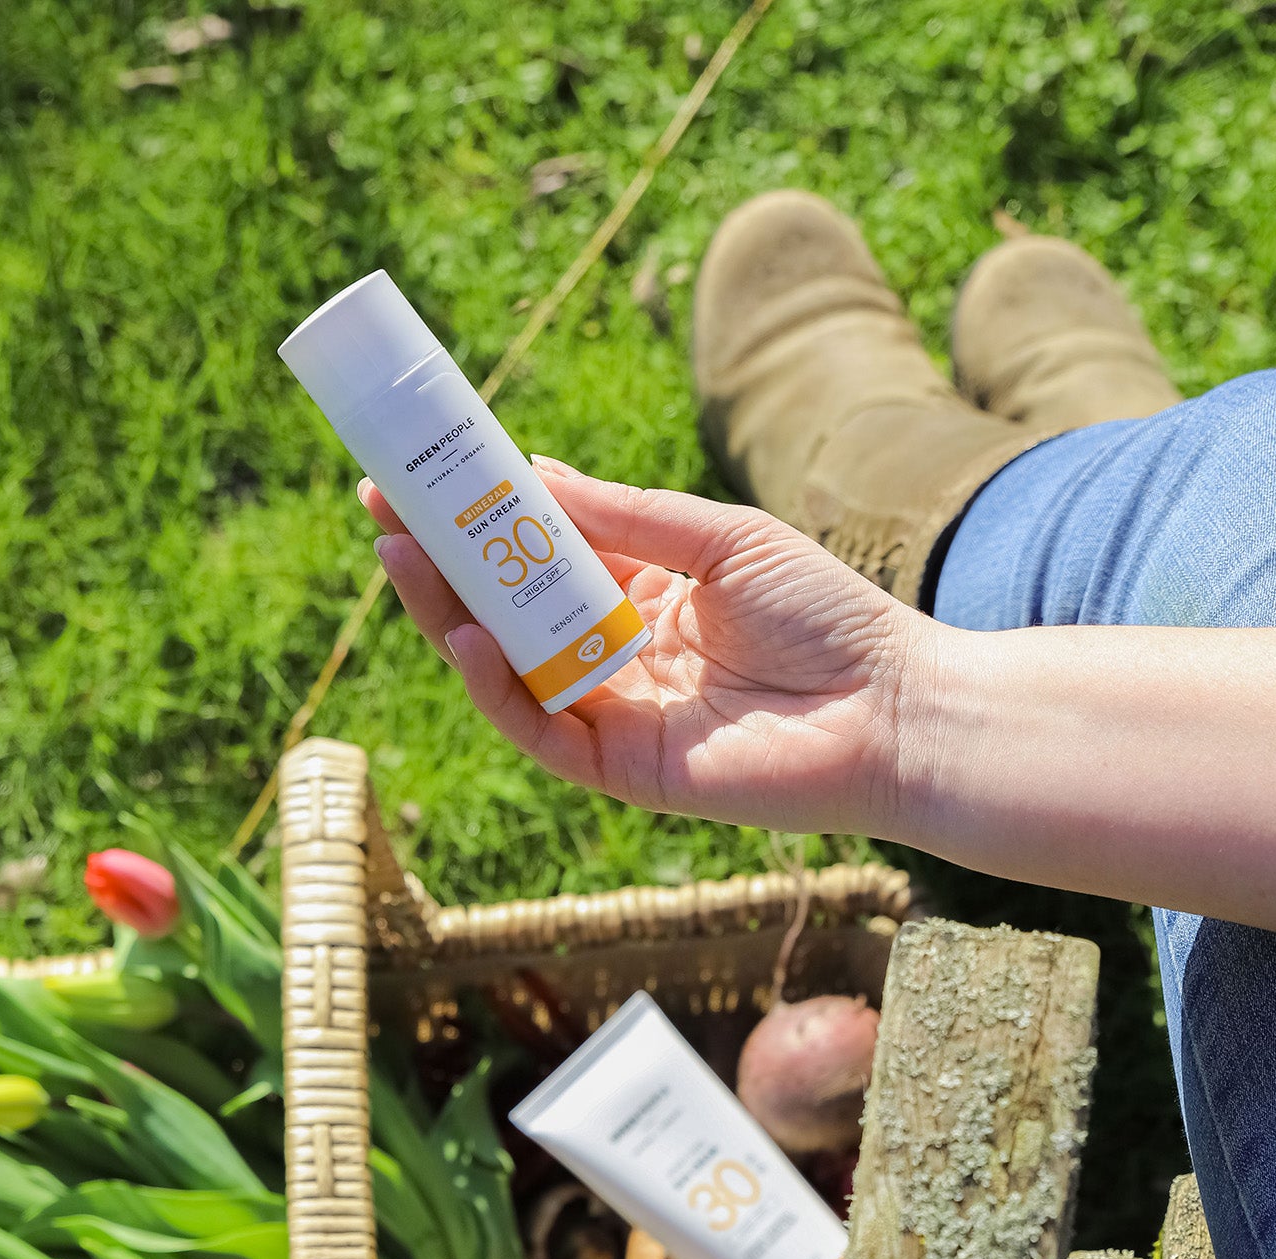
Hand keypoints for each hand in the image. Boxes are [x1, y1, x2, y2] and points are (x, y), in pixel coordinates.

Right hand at [360, 459, 932, 836]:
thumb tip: (532, 473)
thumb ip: (623, 516)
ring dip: (449, 617)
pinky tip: (469, 637)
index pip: (540, 555)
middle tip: (383, 510)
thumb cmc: (827, 616)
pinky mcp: (623, 769)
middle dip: (442, 561)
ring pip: (508, 669)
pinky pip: (539, 730)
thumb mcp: (718, 539)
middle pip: (507, 610)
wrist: (892, 707)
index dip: (480, 519)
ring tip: (403, 558)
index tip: (422, 473)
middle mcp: (618, 655)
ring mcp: (615, 714)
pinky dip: (497, 688)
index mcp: (644, 595)